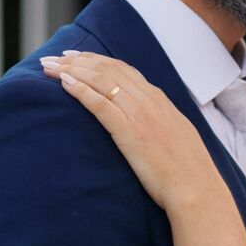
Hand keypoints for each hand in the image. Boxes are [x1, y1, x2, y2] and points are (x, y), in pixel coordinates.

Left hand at [40, 51, 217, 212]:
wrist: (196, 189)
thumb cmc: (188, 172)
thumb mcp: (176, 137)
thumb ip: (160, 123)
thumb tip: (148, 123)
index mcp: (160, 100)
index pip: (124, 70)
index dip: (97, 60)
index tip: (77, 57)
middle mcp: (149, 100)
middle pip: (108, 69)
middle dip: (78, 60)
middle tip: (54, 56)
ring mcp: (140, 115)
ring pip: (101, 80)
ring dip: (72, 70)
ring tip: (49, 66)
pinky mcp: (130, 132)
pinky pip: (100, 104)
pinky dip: (80, 90)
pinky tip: (64, 83)